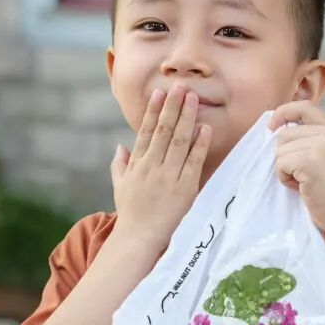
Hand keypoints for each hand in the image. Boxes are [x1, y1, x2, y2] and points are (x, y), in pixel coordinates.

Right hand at [111, 83, 211, 249]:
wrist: (140, 238)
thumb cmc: (132, 214)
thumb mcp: (120, 187)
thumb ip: (120, 166)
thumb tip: (119, 147)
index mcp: (137, 164)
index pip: (145, 131)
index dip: (154, 111)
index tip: (160, 93)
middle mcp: (152, 166)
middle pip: (164, 130)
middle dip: (173, 106)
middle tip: (181, 86)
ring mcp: (168, 176)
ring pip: (179, 141)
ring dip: (187, 118)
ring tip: (194, 99)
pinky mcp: (184, 188)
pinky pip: (194, 161)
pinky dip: (200, 144)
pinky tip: (205, 128)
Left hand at [270, 102, 324, 236]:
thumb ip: (310, 141)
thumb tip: (276, 130)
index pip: (303, 107)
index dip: (283, 112)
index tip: (272, 126)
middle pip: (285, 134)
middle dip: (285, 156)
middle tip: (302, 176)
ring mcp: (320, 145)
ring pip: (280, 150)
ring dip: (285, 170)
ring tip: (305, 182)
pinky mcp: (309, 160)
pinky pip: (280, 164)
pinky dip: (284, 179)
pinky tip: (302, 188)